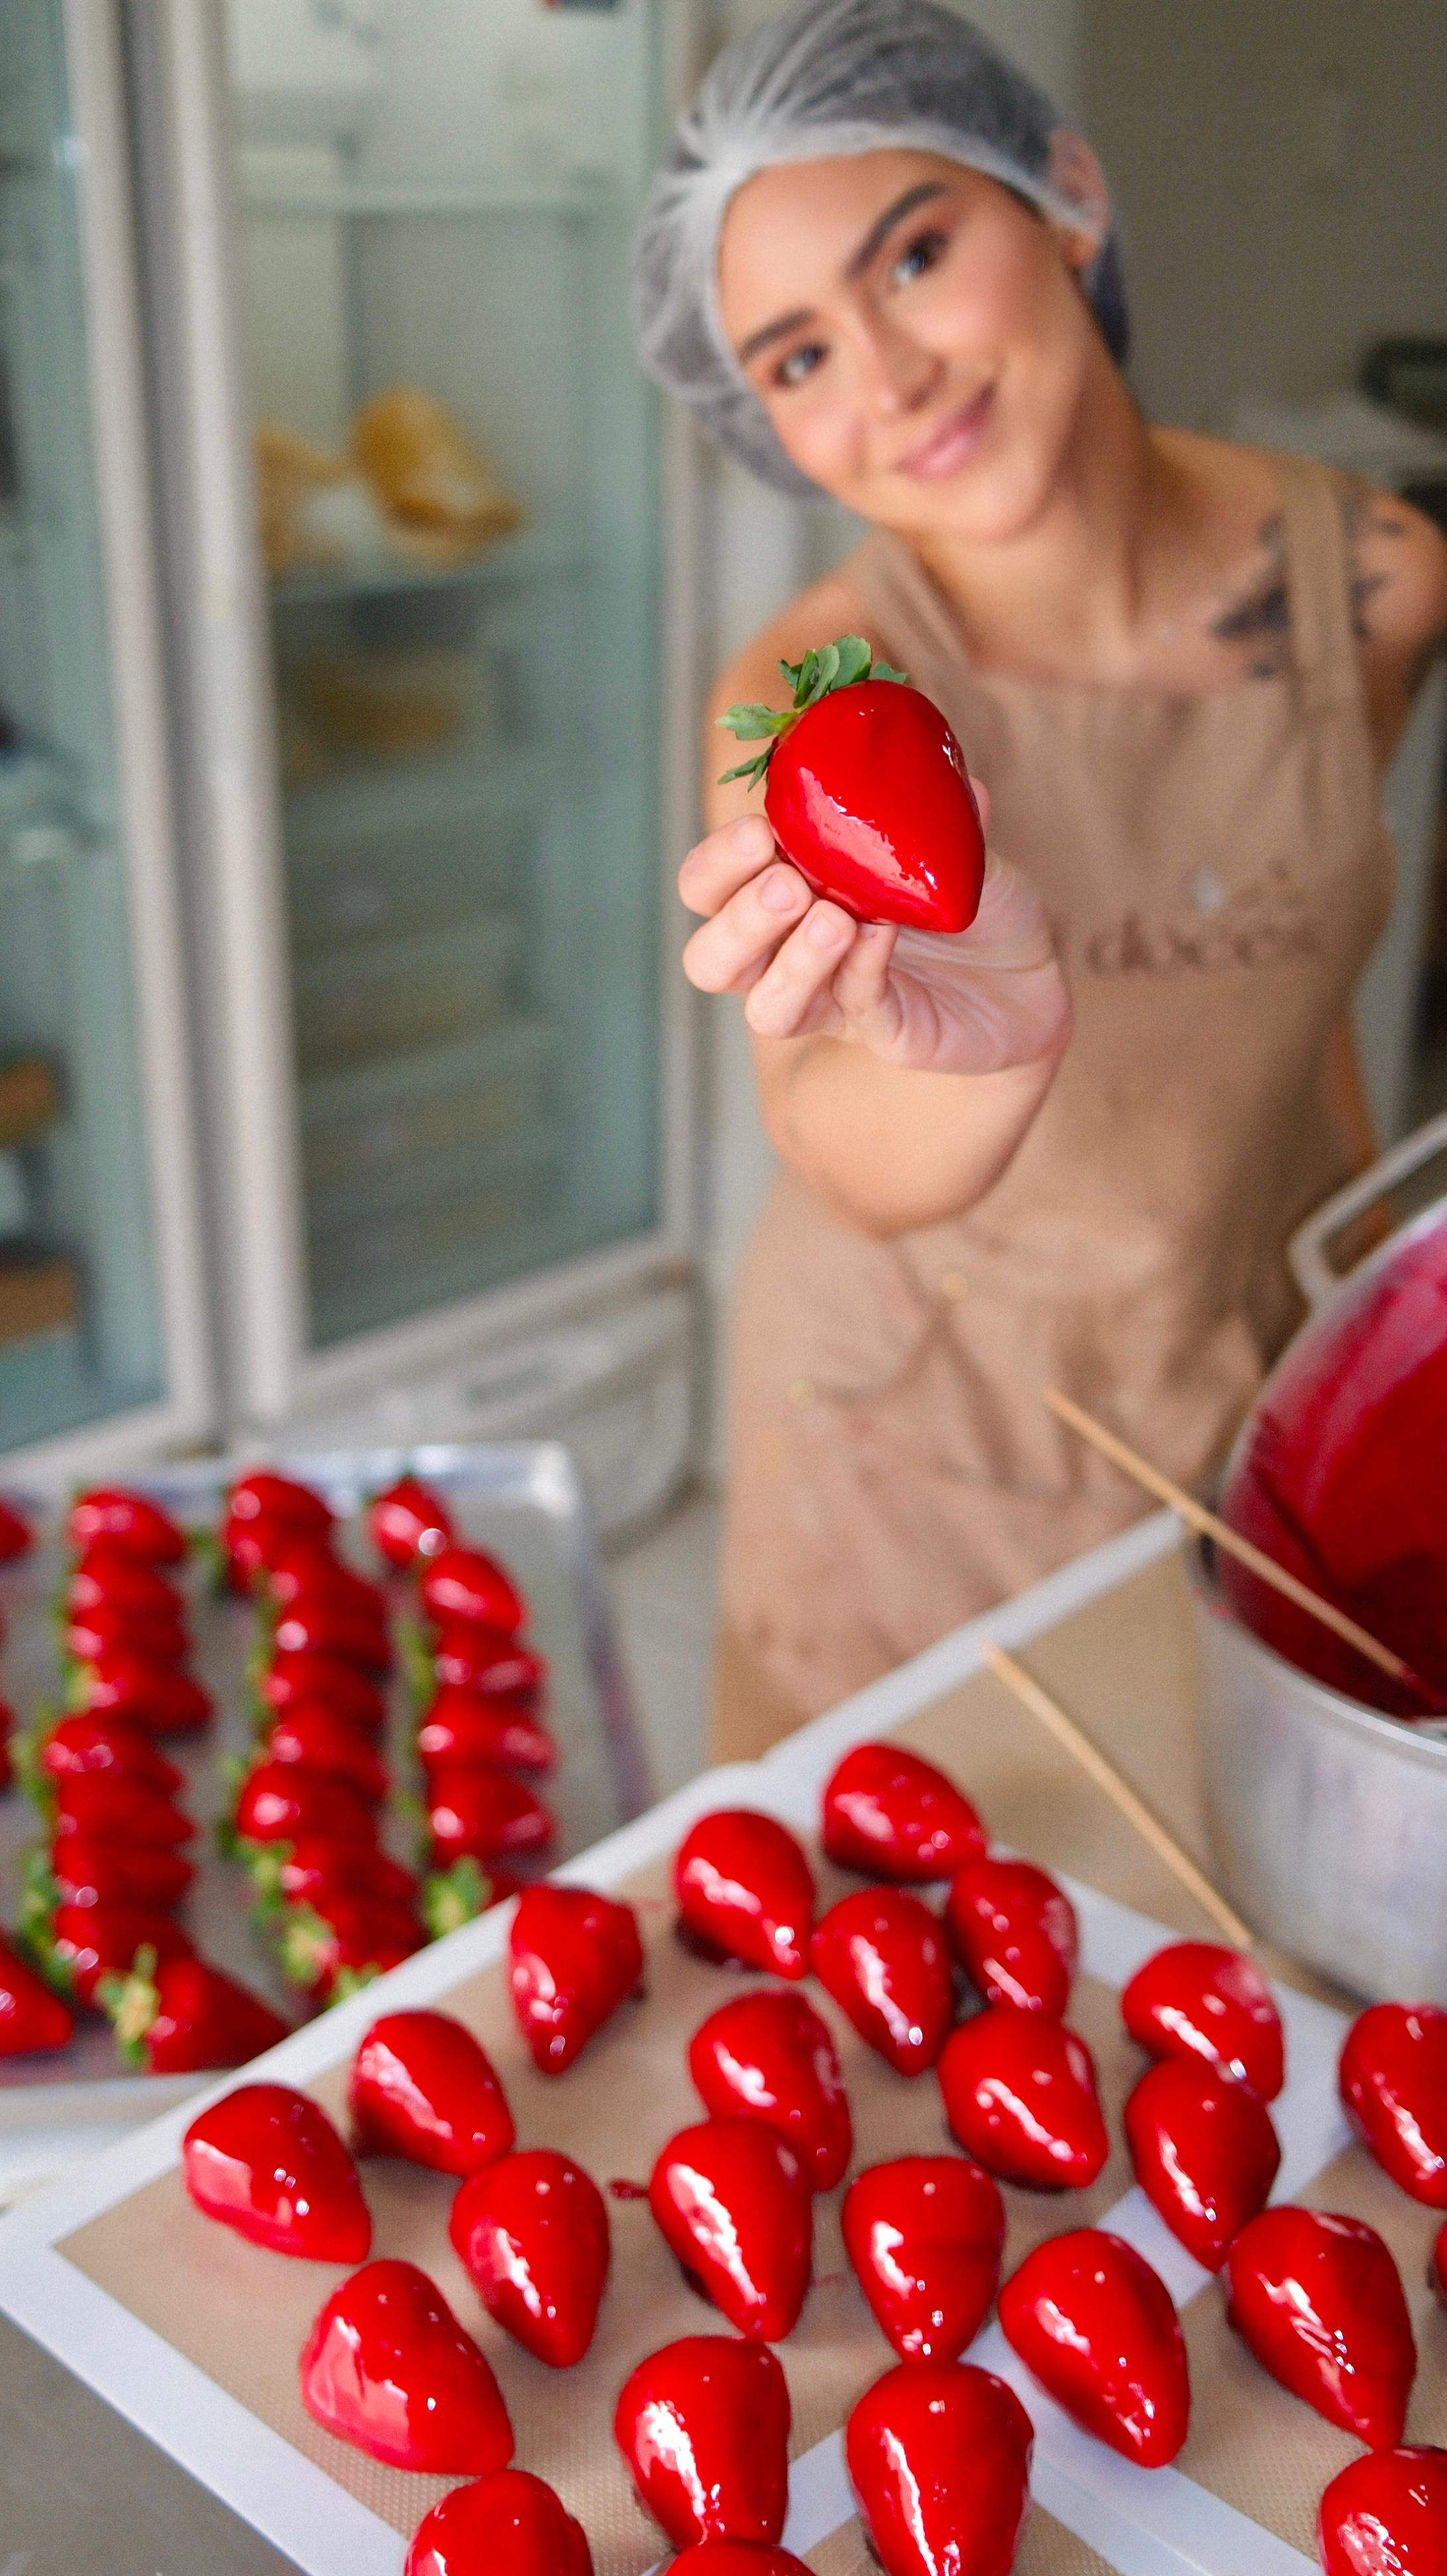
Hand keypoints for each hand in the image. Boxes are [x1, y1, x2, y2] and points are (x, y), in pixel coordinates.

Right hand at [679, 805, 1069, 1077]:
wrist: (1033, 973)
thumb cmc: (970, 902)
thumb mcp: (946, 837)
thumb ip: (924, 801)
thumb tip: (923, 753)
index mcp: (784, 894)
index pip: (709, 888)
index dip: (718, 864)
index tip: (759, 830)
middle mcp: (791, 957)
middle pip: (710, 960)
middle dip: (738, 919)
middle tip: (788, 882)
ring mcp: (834, 1003)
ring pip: (767, 1008)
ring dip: (790, 962)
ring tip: (831, 919)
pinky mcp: (885, 1032)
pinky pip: (856, 1007)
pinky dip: (864, 967)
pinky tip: (884, 933)